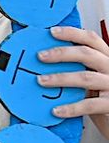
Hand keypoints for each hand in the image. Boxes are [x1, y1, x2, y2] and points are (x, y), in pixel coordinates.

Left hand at [41, 26, 108, 141]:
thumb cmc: (103, 96)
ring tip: (41, 81)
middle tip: (40, 56)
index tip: (52, 32)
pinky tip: (56, 110)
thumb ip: (79, 67)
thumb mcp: (94, 77)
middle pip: (87, 54)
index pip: (92, 40)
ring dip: (60, 78)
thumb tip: (46, 58)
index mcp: (107, 59)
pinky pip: (90, 105)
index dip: (72, 33)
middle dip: (62, 53)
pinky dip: (71, 108)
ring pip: (86, 77)